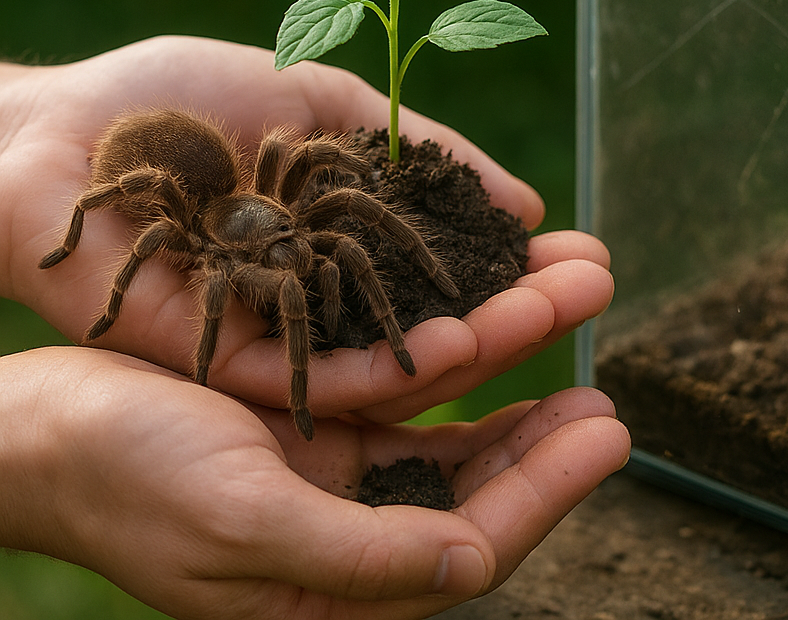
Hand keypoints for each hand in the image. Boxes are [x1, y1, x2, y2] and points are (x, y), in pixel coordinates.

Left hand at [0, 36, 613, 418]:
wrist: (58, 124)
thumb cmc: (181, 95)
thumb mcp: (326, 102)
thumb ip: (418, 151)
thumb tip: (521, 197)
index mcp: (343, 234)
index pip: (450, 261)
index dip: (519, 258)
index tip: (588, 251)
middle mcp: (323, 289)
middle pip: (436, 315)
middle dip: (522, 304)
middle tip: (600, 288)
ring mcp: (279, 327)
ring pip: (391, 353)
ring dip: (478, 338)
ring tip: (557, 315)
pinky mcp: (226, 359)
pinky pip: (319, 367)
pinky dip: (387, 363)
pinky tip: (462, 348)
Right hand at [1, 346, 630, 619]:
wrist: (43, 427)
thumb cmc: (123, 477)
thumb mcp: (239, 520)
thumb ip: (360, 554)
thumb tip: (471, 563)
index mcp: (334, 581)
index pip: (469, 541)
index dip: (546, 488)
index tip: (608, 431)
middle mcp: (348, 530)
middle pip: (475, 483)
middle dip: (547, 434)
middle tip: (608, 387)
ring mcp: (335, 473)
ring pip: (449, 428)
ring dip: (510, 380)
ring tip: (564, 343)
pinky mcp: (317, 420)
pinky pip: (406, 391)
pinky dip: (452, 358)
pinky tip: (489, 328)